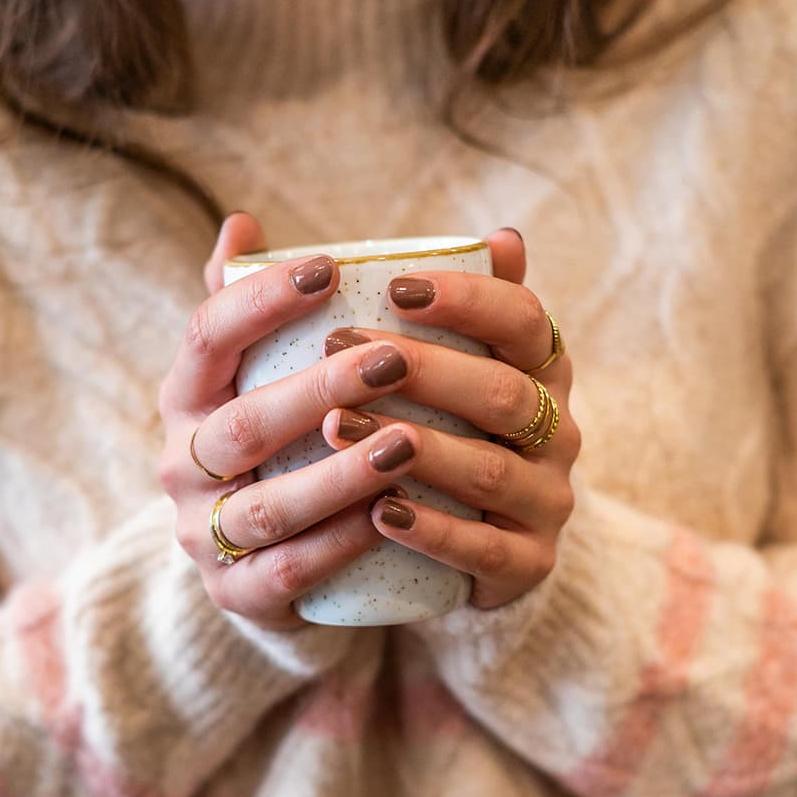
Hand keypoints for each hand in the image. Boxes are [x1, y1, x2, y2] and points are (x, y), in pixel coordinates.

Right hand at [158, 214, 421, 630]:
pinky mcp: (236, 595)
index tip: (329, 268)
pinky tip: (395, 515)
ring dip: (337, 475)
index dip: (262, 301)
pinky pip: (290, 571)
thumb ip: (254, 303)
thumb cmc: (275, 441)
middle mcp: (181, 464)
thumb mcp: (255, 375)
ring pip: (268, 507)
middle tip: (394, 359)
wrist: (260, 561)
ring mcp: (203, 535)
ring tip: (409, 442)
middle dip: (318, 390)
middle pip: (243, 425)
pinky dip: (341, 544)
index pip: (206, 336)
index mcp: (186, 396)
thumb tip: (243, 222)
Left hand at [318, 229, 579, 610]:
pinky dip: (434, 531)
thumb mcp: (395, 362)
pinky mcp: (527, 568)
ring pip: (490, 471)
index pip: (523, 319)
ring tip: (338, 429)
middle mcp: (554, 430)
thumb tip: (242, 227)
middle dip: (426, 369)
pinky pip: (485, 553)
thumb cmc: (406, 427)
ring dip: (417, 448)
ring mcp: (547, 501)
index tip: (393, 284)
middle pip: (506, 392)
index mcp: (537, 367)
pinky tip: (380, 513)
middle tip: (342, 350)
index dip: (468, 298)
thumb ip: (321, 303)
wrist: (451, 550)